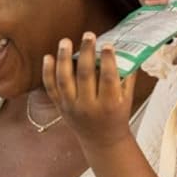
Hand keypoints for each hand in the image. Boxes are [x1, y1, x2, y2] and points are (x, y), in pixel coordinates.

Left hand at [42, 32, 132, 149]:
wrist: (102, 140)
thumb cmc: (116, 115)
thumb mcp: (127, 98)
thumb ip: (127, 76)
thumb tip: (128, 48)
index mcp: (109, 105)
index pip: (108, 79)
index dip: (107, 61)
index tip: (108, 45)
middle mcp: (88, 107)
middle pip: (85, 76)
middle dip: (86, 53)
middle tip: (88, 35)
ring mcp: (72, 107)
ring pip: (64, 80)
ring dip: (64, 59)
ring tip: (65, 41)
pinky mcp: (60, 107)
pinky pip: (51, 89)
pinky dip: (48, 73)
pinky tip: (48, 57)